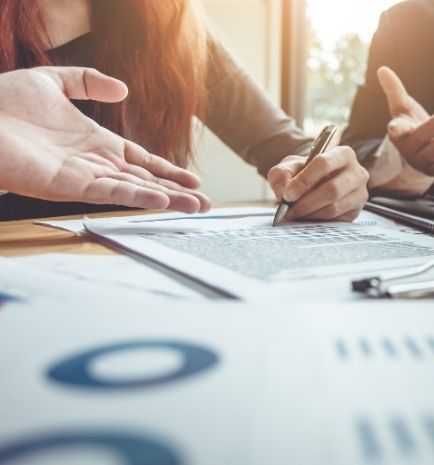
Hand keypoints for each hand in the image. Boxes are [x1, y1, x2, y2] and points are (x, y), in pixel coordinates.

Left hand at [0, 67, 210, 212]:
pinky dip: (136, 198)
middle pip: (146, 180)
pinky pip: (110, 193)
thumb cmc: (3, 102)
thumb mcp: (51, 81)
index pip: (141, 160)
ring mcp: (84, 176)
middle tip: (206, 204)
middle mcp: (95, 163)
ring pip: (135, 190)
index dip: (168, 170)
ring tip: (196, 207)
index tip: (193, 179)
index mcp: (95, 142)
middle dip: (178, 192)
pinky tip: (160, 201)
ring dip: (167, 199)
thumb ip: (88, 82)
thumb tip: (122, 89)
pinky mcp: (70, 185)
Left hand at [267, 146, 368, 221]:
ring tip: (294, 215)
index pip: (324, 164)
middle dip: (306, 202)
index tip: (288, 195)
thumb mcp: (290, 167)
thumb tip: (283, 192)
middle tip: (288, 210)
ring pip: (334, 207)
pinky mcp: (356, 211)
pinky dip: (317, 220)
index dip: (304, 180)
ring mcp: (360, 193)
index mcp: (342, 154)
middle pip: (332, 189)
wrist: (316, 184)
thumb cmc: (305, 172)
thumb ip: (282, 174)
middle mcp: (357, 172)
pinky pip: (335, 220)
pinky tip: (306, 218)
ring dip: (310, 213)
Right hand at [378, 66, 433, 176]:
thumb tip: (382, 68)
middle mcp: (407, 148)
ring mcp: (420, 160)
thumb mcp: (402, 107)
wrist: (416, 152)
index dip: (396, 129)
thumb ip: (394, 89)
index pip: (396, 130)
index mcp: (398, 132)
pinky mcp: (433, 169)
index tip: (394, 126)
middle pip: (421, 137)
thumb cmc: (409, 125)